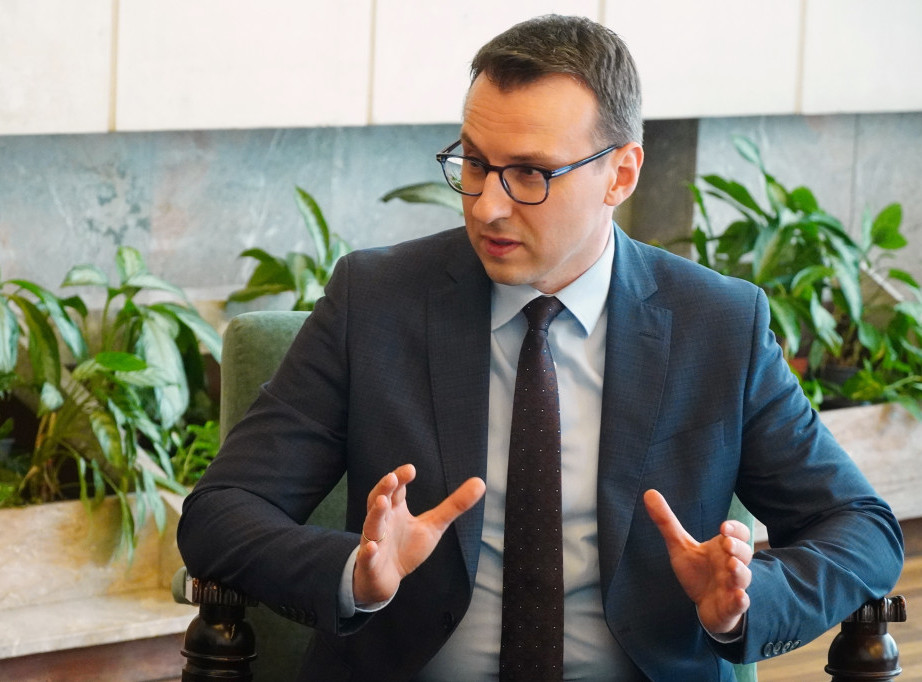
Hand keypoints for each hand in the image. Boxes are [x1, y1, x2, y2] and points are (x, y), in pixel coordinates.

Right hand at [353, 463, 485, 604]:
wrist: (385, 579)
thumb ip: (454, 505)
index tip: (411, 469)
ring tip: (382, 502)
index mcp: (396, 510)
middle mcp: (382, 521)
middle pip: (378, 501)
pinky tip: (372, 547)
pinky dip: (368, 552)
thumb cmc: (407, 547)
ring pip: (371, 525)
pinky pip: (366, 556)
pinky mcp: (369, 563)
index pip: (396, 490)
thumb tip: (480, 482)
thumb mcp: (434, 525)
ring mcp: (374, 541)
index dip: (401, 478)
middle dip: (384, 489)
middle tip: (392, 478)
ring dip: (375, 514)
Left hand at [643, 489, 752, 633]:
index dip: (735, 529)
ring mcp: (733, 586)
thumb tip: (649, 492)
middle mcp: (731, 565)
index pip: (738, 534)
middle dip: (738, 547)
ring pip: (743, 577)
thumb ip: (666, 521)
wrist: (705, 605)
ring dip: (740, 571)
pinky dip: (741, 600)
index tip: (723, 527)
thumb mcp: (680, 546)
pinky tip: (739, 596)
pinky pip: (740, 603)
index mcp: (723, 548)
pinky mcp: (731, 606)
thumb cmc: (697, 572)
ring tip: (731, 565)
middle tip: (727, 544)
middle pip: (744, 553)